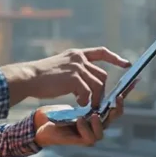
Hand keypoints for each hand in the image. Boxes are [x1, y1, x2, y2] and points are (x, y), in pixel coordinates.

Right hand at [0, 47, 130, 107]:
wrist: (28, 77)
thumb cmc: (41, 77)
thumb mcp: (61, 66)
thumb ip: (74, 70)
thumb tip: (87, 82)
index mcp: (76, 54)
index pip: (101, 52)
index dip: (115, 58)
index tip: (126, 64)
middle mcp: (79, 58)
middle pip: (102, 75)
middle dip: (102, 90)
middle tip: (95, 101)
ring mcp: (77, 67)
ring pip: (98, 85)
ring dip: (95, 98)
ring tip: (86, 105)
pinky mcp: (74, 78)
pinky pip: (88, 93)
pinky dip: (85, 101)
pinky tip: (78, 103)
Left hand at [32, 80, 136, 147]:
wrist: (42, 122)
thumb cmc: (57, 107)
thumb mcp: (71, 90)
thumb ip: (84, 81)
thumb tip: (91, 62)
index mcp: (99, 109)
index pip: (115, 99)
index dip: (127, 91)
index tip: (135, 79)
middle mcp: (99, 121)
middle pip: (116, 114)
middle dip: (118, 106)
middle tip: (117, 97)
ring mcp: (92, 132)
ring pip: (104, 128)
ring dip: (100, 120)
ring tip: (94, 113)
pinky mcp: (82, 141)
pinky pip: (90, 137)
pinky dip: (86, 128)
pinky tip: (80, 119)